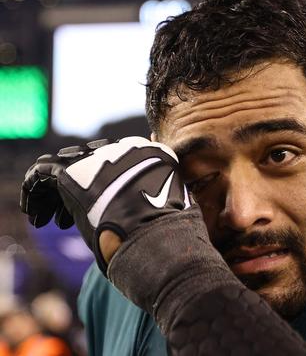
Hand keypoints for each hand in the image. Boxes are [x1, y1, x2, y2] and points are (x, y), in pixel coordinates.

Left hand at [20, 136, 189, 274]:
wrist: (159, 238)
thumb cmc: (174, 235)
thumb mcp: (180, 209)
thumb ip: (172, 197)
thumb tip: (186, 202)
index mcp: (154, 156)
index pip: (122, 163)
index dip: (109, 187)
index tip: (104, 209)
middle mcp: (127, 150)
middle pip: (94, 161)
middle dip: (82, 188)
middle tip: (74, 217)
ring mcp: (99, 158)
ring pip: (66, 165)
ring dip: (57, 193)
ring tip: (50, 219)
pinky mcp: (72, 173)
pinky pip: (43, 173)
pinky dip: (36, 192)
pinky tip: (36, 213)